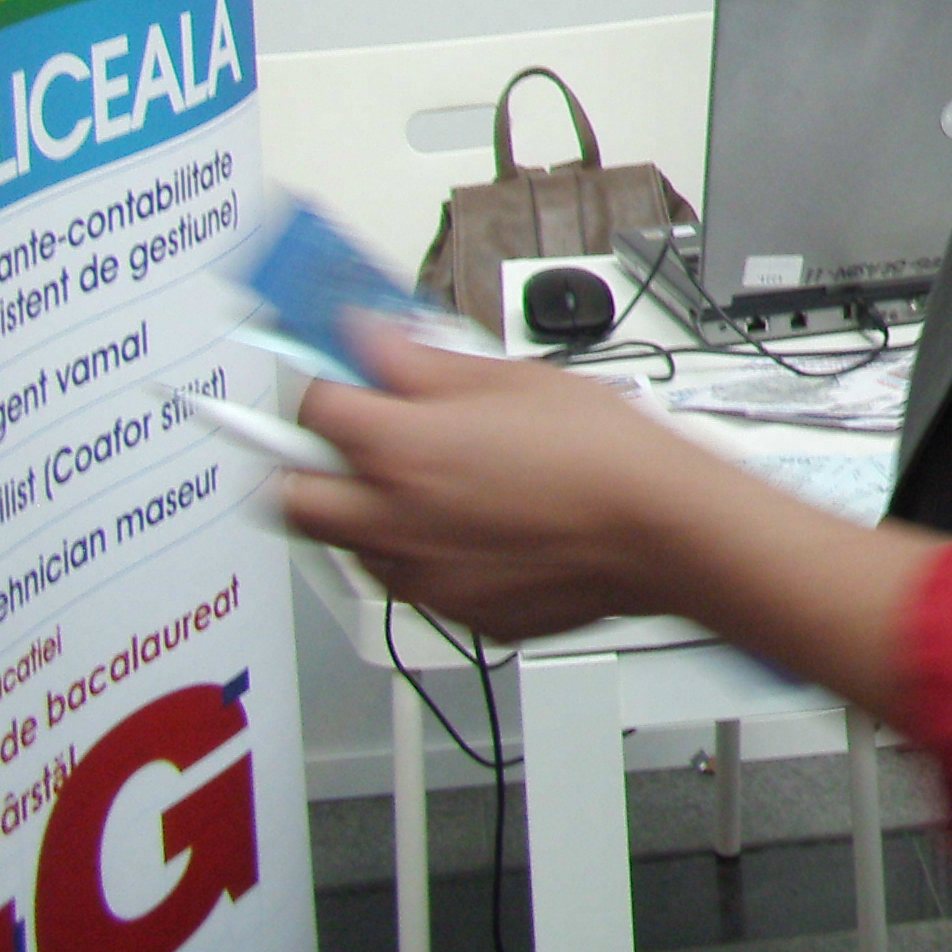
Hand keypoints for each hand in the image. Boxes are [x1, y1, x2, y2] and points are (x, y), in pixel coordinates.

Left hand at [286, 324, 715, 643]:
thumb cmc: (602, 452)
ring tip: (434, 483)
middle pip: (292, 497)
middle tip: (349, 439)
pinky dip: (425, 553)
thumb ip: (421, 360)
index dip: (324, 382)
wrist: (659, 528)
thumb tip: (371, 340)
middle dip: (308, 464)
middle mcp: (392, 520)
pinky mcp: (454, 611)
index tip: (337, 374)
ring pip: (349, 545)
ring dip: (366, 512)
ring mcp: (419, 575)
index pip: (312, 407)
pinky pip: (410, 581)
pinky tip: (479, 523)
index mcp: (400, 449)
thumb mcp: (511, 376)